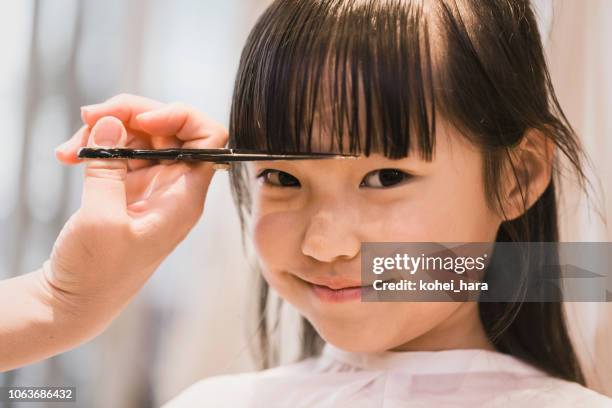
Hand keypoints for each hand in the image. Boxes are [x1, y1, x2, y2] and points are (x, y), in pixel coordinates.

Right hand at [48, 94, 227, 331]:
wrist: (76, 302)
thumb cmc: (96, 273)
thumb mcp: (100, 219)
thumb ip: (107, 166)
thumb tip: (112, 122)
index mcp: (184, 197)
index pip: (209, 139)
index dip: (181, 117)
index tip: (143, 120)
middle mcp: (174, 186)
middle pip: (169, 128)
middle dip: (130, 115)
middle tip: (89, 116)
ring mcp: (151, 185)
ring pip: (139, 136)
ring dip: (104, 131)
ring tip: (68, 149)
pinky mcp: (128, 187)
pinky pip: (120, 151)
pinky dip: (95, 146)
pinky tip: (68, 155)